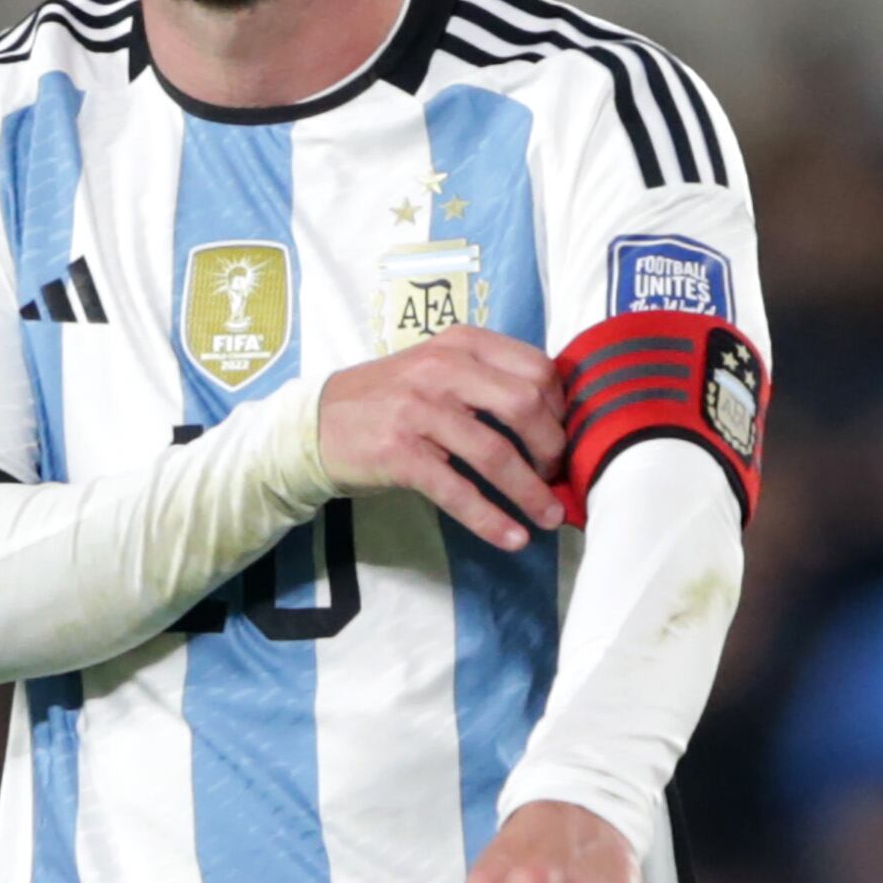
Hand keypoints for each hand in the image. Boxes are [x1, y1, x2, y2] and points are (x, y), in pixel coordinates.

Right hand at [317, 327, 567, 549]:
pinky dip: (490, 520)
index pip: (536, 368)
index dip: (561, 408)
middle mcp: (443, 369)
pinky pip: (458, 491)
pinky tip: (512, 539)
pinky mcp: (400, 453)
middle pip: (524, 406)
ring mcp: (419, 409)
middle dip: (552, 449)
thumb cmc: (390, 397)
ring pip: (496, 454)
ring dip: (530, 493)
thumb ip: (487, 378)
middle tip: (556, 475)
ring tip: (548, 519)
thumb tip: (554, 419)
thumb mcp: (438, 366)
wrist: (317, 423)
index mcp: (461, 343)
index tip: (565, 437)